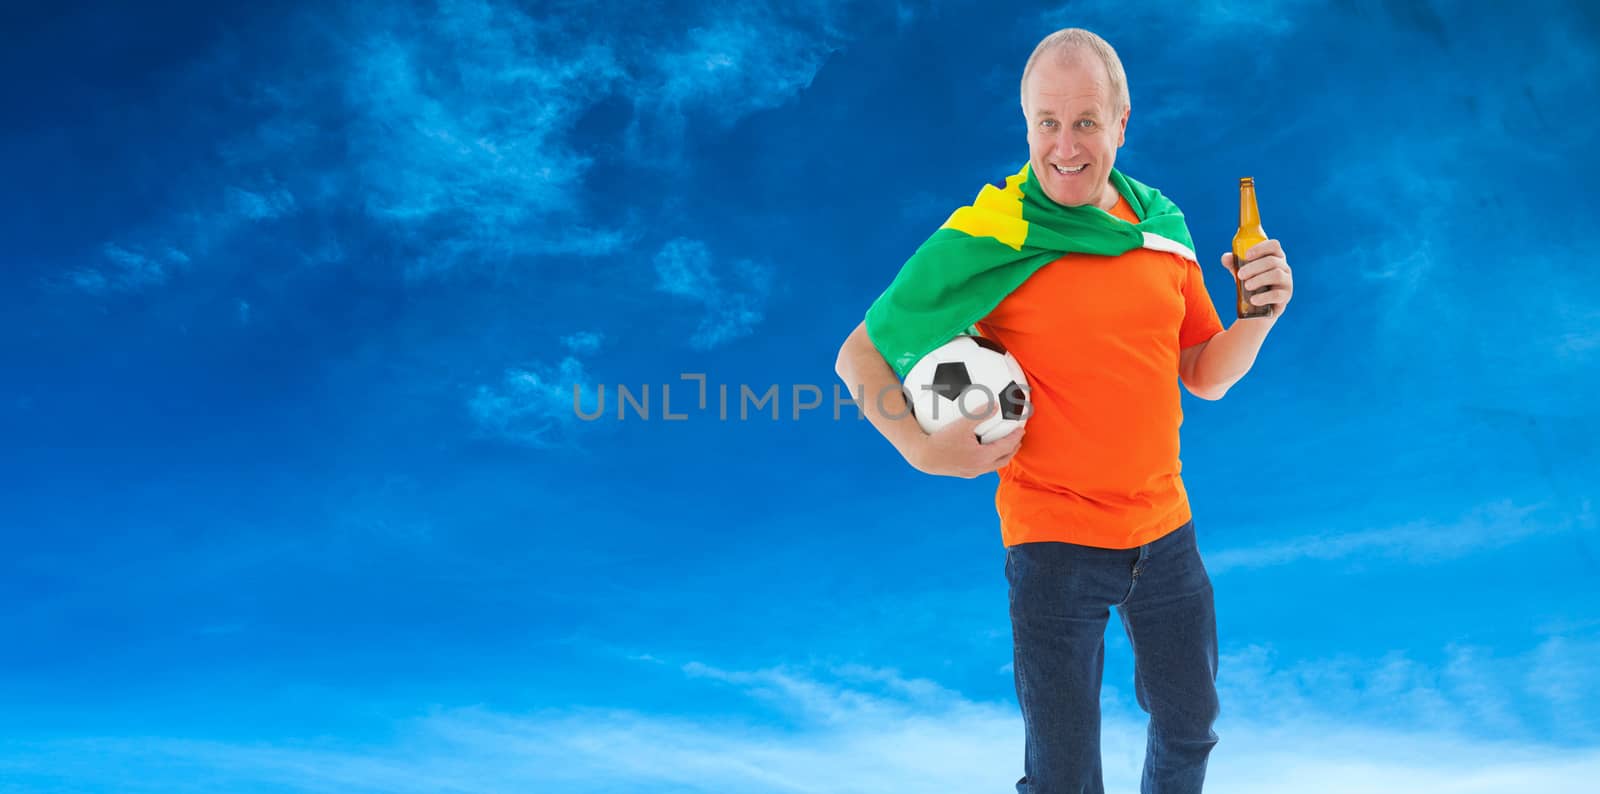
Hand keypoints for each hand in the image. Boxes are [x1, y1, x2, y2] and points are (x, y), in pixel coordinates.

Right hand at [907, 401, 1024, 478]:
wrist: (923, 457)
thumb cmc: (941, 440)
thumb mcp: (961, 424)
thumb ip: (979, 414)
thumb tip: (995, 404)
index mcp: (983, 457)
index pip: (1006, 446)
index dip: (1015, 437)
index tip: (1021, 429)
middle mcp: (979, 467)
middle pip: (1003, 459)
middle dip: (1012, 449)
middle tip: (1017, 439)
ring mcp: (971, 472)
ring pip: (993, 465)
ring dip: (1001, 455)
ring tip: (1004, 446)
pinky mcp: (963, 473)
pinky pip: (982, 466)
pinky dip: (988, 458)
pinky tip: (982, 451)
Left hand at [1223, 239, 1293, 314]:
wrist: (1260, 307)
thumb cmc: (1253, 283)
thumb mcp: (1243, 272)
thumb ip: (1234, 263)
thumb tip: (1225, 258)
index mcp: (1275, 257)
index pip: (1274, 245)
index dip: (1261, 248)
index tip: (1246, 255)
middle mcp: (1284, 267)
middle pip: (1272, 261)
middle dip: (1254, 267)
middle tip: (1240, 275)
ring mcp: (1287, 281)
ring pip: (1276, 275)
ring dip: (1259, 279)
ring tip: (1246, 286)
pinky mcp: (1285, 296)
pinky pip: (1277, 294)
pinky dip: (1264, 297)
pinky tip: (1253, 300)